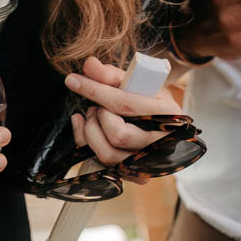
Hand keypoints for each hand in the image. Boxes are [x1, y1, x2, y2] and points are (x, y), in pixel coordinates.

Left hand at [63, 55, 182, 166]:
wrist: (165, 128)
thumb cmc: (149, 101)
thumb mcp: (137, 84)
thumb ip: (111, 75)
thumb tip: (89, 65)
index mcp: (168, 113)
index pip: (124, 104)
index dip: (95, 91)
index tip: (73, 80)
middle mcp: (162, 142)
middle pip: (117, 134)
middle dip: (97, 117)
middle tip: (95, 106)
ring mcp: (149, 162)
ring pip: (107, 154)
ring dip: (90, 132)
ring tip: (93, 116)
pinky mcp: (135, 175)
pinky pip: (102, 165)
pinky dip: (88, 144)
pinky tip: (87, 129)